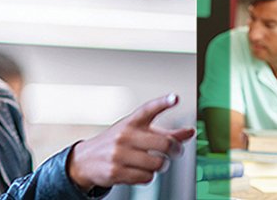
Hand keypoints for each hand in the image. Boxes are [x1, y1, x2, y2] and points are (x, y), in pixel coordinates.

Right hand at [67, 94, 195, 190]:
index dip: (163, 103)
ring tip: (154, 163)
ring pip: (157, 164)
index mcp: (131, 122)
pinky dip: (147, 177)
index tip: (175, 98)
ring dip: (161, 166)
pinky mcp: (115, 171)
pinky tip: (139, 172)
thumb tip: (191, 132)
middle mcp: (125, 135)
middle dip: (175, 151)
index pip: (148, 109)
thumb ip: (166, 133)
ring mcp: (119, 154)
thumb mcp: (138, 133)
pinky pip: (146, 178)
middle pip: (164, 144)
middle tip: (176, 152)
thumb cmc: (118, 143)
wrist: (85, 160)